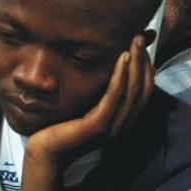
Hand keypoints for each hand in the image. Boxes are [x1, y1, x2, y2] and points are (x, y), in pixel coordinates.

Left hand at [27, 34, 153, 165]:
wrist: (45, 153)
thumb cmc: (62, 129)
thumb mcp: (86, 109)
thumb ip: (100, 96)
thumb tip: (107, 72)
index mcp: (122, 121)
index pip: (144, 92)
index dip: (145, 68)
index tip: (141, 46)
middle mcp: (122, 125)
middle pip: (143, 89)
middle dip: (143, 61)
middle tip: (139, 38)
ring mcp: (112, 127)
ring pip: (132, 91)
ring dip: (135, 64)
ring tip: (133, 43)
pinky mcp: (98, 126)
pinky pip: (114, 97)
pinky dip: (120, 76)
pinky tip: (121, 59)